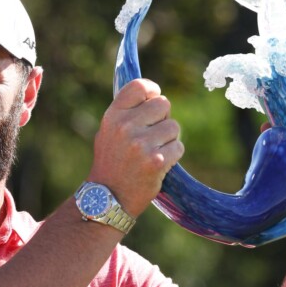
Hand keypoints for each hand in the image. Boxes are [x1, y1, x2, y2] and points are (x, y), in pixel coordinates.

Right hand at [88, 79, 183, 215]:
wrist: (108, 199)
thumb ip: (127, 113)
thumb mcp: (108, 133)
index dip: (152, 91)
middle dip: (163, 118)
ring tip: (154, 152)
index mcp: (113, 116)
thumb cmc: (111, 164)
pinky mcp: (156, 162)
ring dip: (169, 139)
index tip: (154, 99)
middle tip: (153, 135)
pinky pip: (178, 148)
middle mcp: (125, 127)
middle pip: (163, 104)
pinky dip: (173, 156)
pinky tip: (159, 164)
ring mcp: (140, 145)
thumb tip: (152, 93)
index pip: (140, 87)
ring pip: (173, 127)